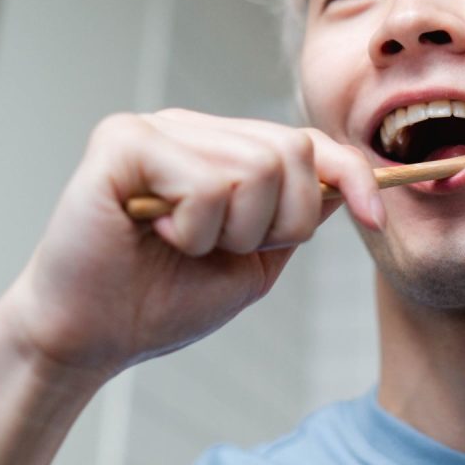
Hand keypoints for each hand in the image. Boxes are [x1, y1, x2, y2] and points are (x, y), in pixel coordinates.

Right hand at [0, 109, 382, 383]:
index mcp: (219, 148)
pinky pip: (206, 181)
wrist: (88, 338)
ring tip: (184, 245)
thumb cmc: (161, 302)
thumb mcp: (253, 261)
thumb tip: (347, 180)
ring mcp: (154, 127)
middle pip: (292, 151)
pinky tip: (155, 235)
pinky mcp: (122, 142)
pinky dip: (194, 228)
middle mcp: (189, 126)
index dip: (352, 176)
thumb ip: (297, 217)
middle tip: (223, 249)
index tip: (376, 220)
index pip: (306, 141)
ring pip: (255, 168)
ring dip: (230, 231)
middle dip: (279, 222)